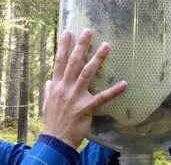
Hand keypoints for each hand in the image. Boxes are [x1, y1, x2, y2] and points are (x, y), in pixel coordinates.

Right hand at [40, 29, 127, 148]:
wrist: (56, 139)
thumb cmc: (52, 120)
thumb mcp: (46, 103)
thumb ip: (49, 90)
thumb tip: (49, 80)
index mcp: (57, 85)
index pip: (59, 61)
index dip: (63, 46)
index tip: (67, 32)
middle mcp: (66, 87)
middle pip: (74, 62)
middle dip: (81, 46)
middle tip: (88, 31)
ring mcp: (76, 96)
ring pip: (88, 73)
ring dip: (98, 59)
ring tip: (107, 46)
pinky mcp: (86, 107)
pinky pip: (102, 97)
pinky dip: (113, 91)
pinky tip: (124, 84)